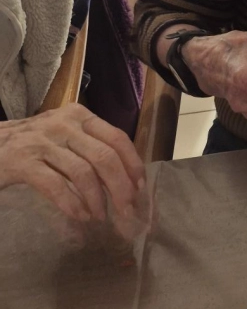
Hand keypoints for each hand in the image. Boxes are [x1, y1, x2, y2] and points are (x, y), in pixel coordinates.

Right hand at [0, 104, 144, 222]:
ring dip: (97, 200)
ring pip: (83, 173)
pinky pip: (56, 185)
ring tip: (100, 216)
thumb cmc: (30, 144)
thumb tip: (125, 176)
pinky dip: (72, 204)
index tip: (139, 187)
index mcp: (79, 115)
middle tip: (126, 210)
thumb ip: (90, 148)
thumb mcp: (64, 136)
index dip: (133, 164)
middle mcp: (64, 123)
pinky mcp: (22, 162)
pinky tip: (80, 216)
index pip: (117, 138)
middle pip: (105, 157)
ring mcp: (42, 141)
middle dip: (120, 187)